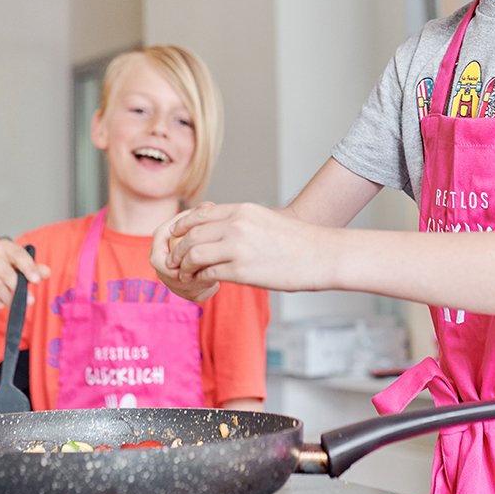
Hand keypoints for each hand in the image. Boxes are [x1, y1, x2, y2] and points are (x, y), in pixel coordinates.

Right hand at [0, 239, 48, 308]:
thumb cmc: (1, 277)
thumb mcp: (20, 272)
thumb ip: (34, 271)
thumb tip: (47, 272)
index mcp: (4, 246)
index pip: (18, 254)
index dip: (28, 267)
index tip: (36, 281)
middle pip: (5, 271)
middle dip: (18, 288)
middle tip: (28, 301)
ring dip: (6, 297)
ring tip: (12, 304)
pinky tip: (0, 304)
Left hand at [151, 202, 329, 299]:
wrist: (320, 255)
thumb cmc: (297, 240)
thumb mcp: (264, 219)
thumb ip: (239, 221)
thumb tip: (218, 228)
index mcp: (242, 210)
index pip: (200, 215)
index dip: (182, 225)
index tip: (174, 234)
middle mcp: (237, 225)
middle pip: (191, 235)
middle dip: (178, 249)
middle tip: (174, 259)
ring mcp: (237, 247)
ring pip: (194, 254)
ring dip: (185, 266)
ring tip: (186, 273)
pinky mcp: (241, 270)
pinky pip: (208, 273)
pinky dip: (200, 279)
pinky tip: (204, 283)